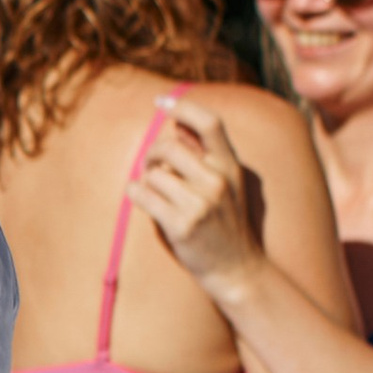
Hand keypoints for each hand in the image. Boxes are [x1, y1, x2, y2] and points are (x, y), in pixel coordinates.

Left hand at [134, 98, 261, 290]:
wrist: (237, 270)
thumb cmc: (226, 224)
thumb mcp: (228, 184)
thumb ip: (205, 154)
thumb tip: (177, 123)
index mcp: (231, 166)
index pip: (210, 122)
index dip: (183, 107)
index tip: (161, 103)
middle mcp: (218, 181)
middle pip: (169, 146)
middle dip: (152, 155)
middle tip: (152, 167)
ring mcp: (200, 204)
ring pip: (153, 173)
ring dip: (147, 180)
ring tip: (157, 194)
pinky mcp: (181, 225)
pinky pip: (142, 195)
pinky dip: (136, 194)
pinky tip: (142, 200)